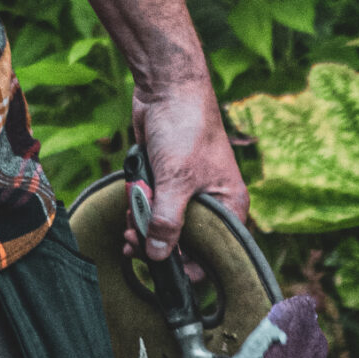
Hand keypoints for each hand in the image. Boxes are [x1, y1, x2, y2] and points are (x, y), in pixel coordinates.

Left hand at [81, 0, 248, 262]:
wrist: (166, 88)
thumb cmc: (186, 129)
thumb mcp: (177, 181)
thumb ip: (167, 223)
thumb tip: (157, 256)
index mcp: (229, 205)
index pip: (215, 253)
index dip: (189, 266)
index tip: (161, 269)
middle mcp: (211, 202)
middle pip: (185, 242)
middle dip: (157, 244)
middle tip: (134, 242)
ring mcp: (186, 191)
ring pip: (162, 225)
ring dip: (142, 226)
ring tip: (129, 222)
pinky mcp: (164, 180)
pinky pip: (150, 206)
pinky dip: (138, 207)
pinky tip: (129, 203)